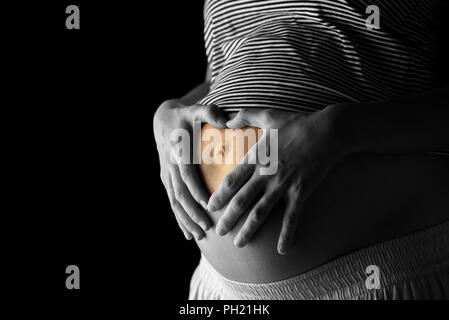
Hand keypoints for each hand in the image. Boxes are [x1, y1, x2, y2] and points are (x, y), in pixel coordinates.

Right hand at [153, 99, 227, 239]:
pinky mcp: (165, 179)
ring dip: (185, 220)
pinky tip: (188, 234)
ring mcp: (166, 174)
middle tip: (208, 228)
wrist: (162, 120)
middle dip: (192, 212)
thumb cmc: (186, 115)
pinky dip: (179, 219)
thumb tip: (226, 120)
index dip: (196, 190)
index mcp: (178, 150)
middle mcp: (170, 165)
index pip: (186, 174)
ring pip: (174, 202)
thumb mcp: (196, 109)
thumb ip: (210, 112)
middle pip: (180, 194)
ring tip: (200, 236)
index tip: (208, 204)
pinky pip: (171, 202)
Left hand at [207, 108, 346, 253]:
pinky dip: (286, 235)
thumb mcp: (268, 115)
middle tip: (218, 232)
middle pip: (241, 201)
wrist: (328, 131)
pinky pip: (292, 218)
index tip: (209, 207)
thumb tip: (228, 119)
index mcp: (256, 157)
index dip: (218, 196)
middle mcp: (266, 174)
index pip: (231, 180)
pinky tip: (281, 250)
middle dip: (228, 219)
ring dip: (248, 230)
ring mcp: (284, 185)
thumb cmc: (297, 123)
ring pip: (261, 213)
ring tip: (239, 244)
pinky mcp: (301, 192)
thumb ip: (246, 116)